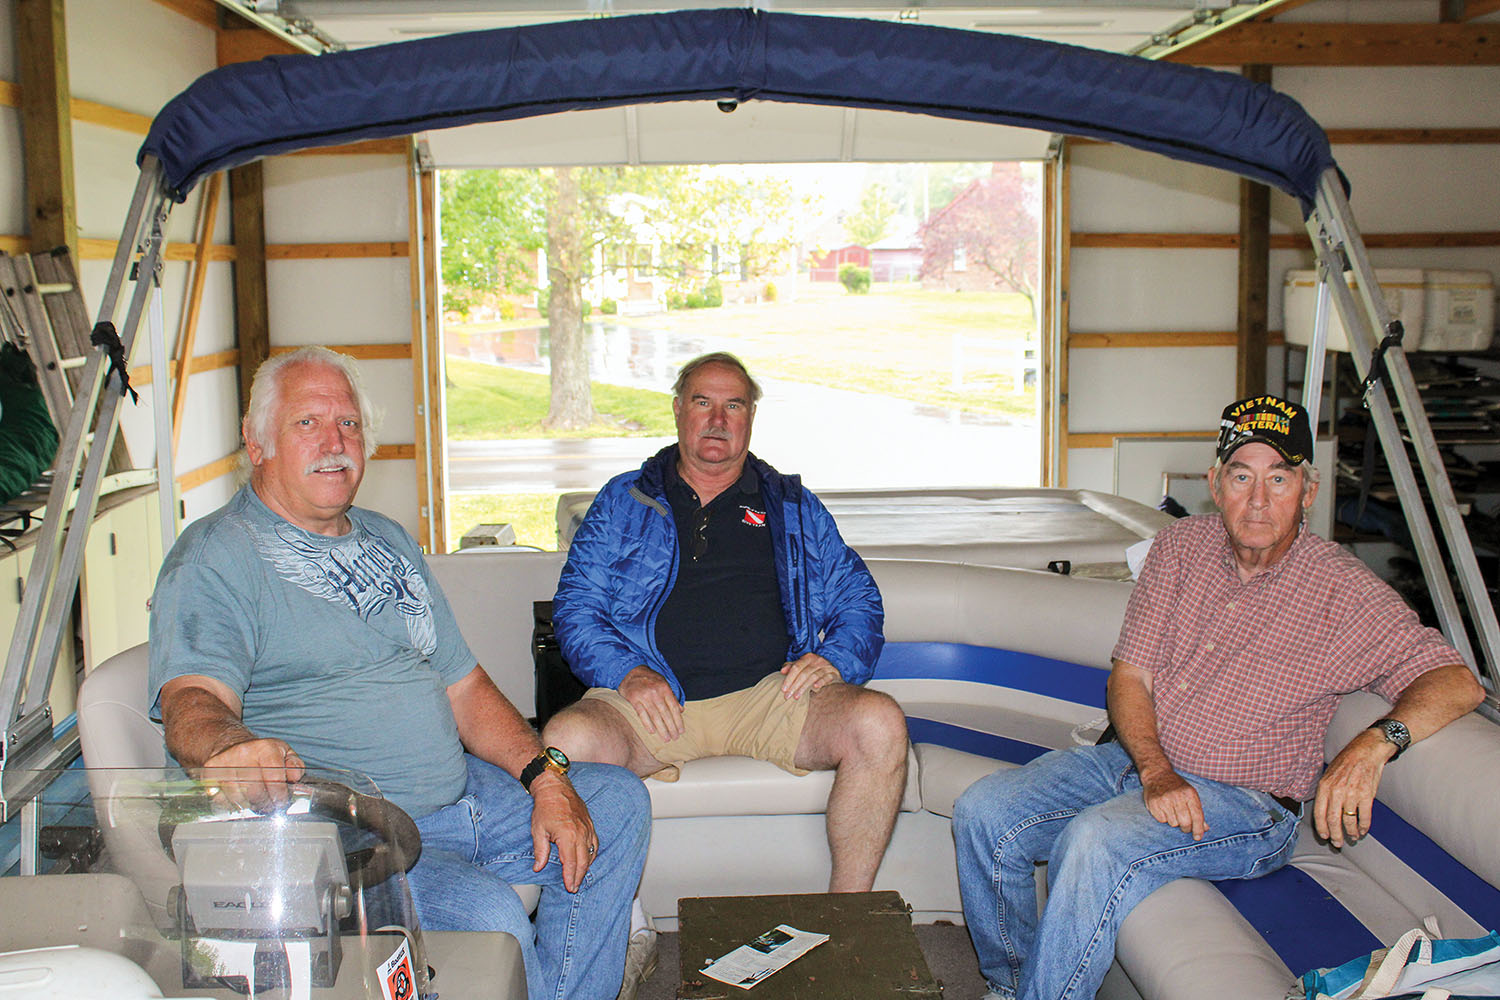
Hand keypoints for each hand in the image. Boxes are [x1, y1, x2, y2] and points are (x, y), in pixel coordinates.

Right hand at [202, 737, 304, 810]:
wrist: (230, 744)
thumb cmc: (261, 752)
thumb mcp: (284, 751)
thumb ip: (294, 765)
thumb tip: (295, 778)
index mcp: (265, 748)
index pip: (274, 778)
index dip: (279, 795)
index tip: (281, 802)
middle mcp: (243, 753)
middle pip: (255, 790)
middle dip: (264, 803)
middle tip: (269, 807)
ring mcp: (224, 763)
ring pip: (237, 797)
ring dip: (248, 804)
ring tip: (254, 801)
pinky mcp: (209, 773)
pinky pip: (220, 798)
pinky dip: (230, 804)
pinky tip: (239, 798)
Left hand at [528, 770, 597, 891]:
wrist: (555, 787)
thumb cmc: (545, 807)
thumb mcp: (538, 830)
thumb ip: (540, 851)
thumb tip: (538, 867)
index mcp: (567, 836)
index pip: (571, 863)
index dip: (570, 877)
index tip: (569, 887)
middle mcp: (580, 833)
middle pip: (583, 861)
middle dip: (579, 876)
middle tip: (574, 887)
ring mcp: (587, 828)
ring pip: (590, 853)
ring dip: (586, 867)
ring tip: (579, 877)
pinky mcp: (590, 824)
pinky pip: (594, 843)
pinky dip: (592, 854)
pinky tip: (587, 860)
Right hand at [619, 665, 684, 740]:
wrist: (630, 671)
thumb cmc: (649, 678)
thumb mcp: (663, 683)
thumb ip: (672, 696)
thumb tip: (681, 710)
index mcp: (664, 688)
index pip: (674, 707)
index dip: (678, 720)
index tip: (681, 730)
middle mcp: (655, 693)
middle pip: (665, 713)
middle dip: (671, 727)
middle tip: (675, 738)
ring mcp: (644, 696)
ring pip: (655, 716)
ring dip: (661, 729)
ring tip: (666, 738)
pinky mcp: (634, 699)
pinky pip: (642, 714)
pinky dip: (647, 723)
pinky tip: (652, 731)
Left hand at [780, 653, 840, 699]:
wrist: (835, 665)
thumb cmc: (815, 667)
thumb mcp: (803, 665)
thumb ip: (792, 667)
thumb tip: (782, 671)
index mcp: (808, 658)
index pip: (796, 667)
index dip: (789, 678)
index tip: (783, 689)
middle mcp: (817, 661)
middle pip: (804, 673)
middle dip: (794, 686)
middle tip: (787, 696)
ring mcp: (826, 666)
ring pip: (813, 677)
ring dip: (804, 687)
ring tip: (796, 697)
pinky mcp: (834, 673)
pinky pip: (827, 677)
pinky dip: (821, 682)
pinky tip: (815, 687)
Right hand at [1141, 766, 1207, 840]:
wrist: (1157, 774)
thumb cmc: (1176, 786)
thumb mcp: (1190, 794)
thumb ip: (1197, 811)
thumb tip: (1205, 828)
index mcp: (1189, 794)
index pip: (1197, 816)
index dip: (1198, 829)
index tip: (1197, 837)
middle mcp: (1177, 796)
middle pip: (1185, 822)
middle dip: (1186, 828)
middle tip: (1185, 826)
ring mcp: (1164, 800)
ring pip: (1173, 823)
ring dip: (1174, 821)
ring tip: (1172, 811)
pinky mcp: (1154, 804)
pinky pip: (1162, 820)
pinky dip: (1164, 818)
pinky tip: (1164, 809)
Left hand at [1314, 728, 1391, 846]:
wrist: (1366, 751)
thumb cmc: (1347, 762)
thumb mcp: (1329, 774)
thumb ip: (1325, 791)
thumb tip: (1322, 810)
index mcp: (1324, 786)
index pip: (1319, 813)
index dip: (1321, 827)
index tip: (1325, 836)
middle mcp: (1336, 791)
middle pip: (1333, 820)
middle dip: (1335, 835)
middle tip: (1338, 843)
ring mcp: (1352, 794)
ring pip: (1349, 821)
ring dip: (1350, 832)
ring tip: (1352, 837)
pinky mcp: (1367, 795)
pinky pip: (1364, 817)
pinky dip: (1364, 827)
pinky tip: (1363, 830)